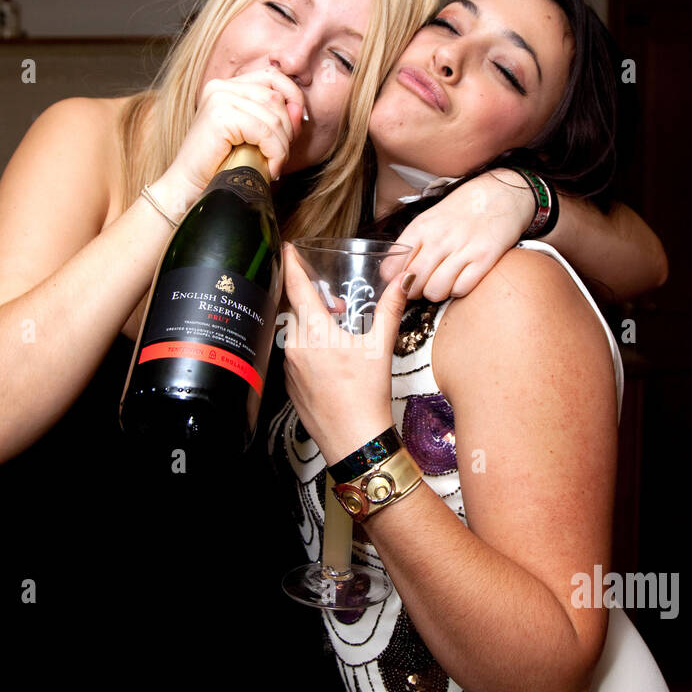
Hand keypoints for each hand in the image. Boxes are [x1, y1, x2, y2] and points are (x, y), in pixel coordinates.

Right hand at [164, 69, 305, 201]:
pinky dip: (274, 153)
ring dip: (281, 147)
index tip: (296, 128)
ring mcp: (219, 99)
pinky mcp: (220, 116)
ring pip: (274, 116)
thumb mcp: (253, 138)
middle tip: (279, 156)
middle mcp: (221, 87)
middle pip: (276, 97)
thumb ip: (276, 120)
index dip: (293, 98)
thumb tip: (301, 112)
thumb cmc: (220, 167)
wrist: (188, 189)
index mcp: (227, 86)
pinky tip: (269, 169)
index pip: (272, 77)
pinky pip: (265, 131)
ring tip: (272, 166)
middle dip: (288, 130)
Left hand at [281, 243, 406, 464]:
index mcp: (315, 333)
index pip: (298, 288)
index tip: (288, 249)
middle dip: (314, 303)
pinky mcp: (290, 386)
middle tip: (337, 306)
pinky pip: (295, 357)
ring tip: (338, 335)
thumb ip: (390, 310)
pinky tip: (330, 362)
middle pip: (297, 311)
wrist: (354, 442)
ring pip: (296, 335)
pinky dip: (309, 350)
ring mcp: (290, 369)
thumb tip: (403, 283)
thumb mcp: (381, 348)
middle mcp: (296, 348)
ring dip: (312, 328)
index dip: (293, 265)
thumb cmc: (366, 397)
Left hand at [395, 169, 535, 300]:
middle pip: (412, 283)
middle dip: (415, 291)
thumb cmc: (464, 209)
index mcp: (420, 227)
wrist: (501, 193)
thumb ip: (413, 244)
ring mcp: (462, 249)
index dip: (394, 280)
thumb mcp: (430, 218)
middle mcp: (438, 239)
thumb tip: (397, 273)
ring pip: (435, 291)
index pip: (391, 268)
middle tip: (424, 284)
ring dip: (437, 292)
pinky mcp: (484, 259)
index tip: (402, 280)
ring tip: (443, 281)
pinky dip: (459, 290)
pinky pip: (461, 289)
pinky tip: (461, 278)